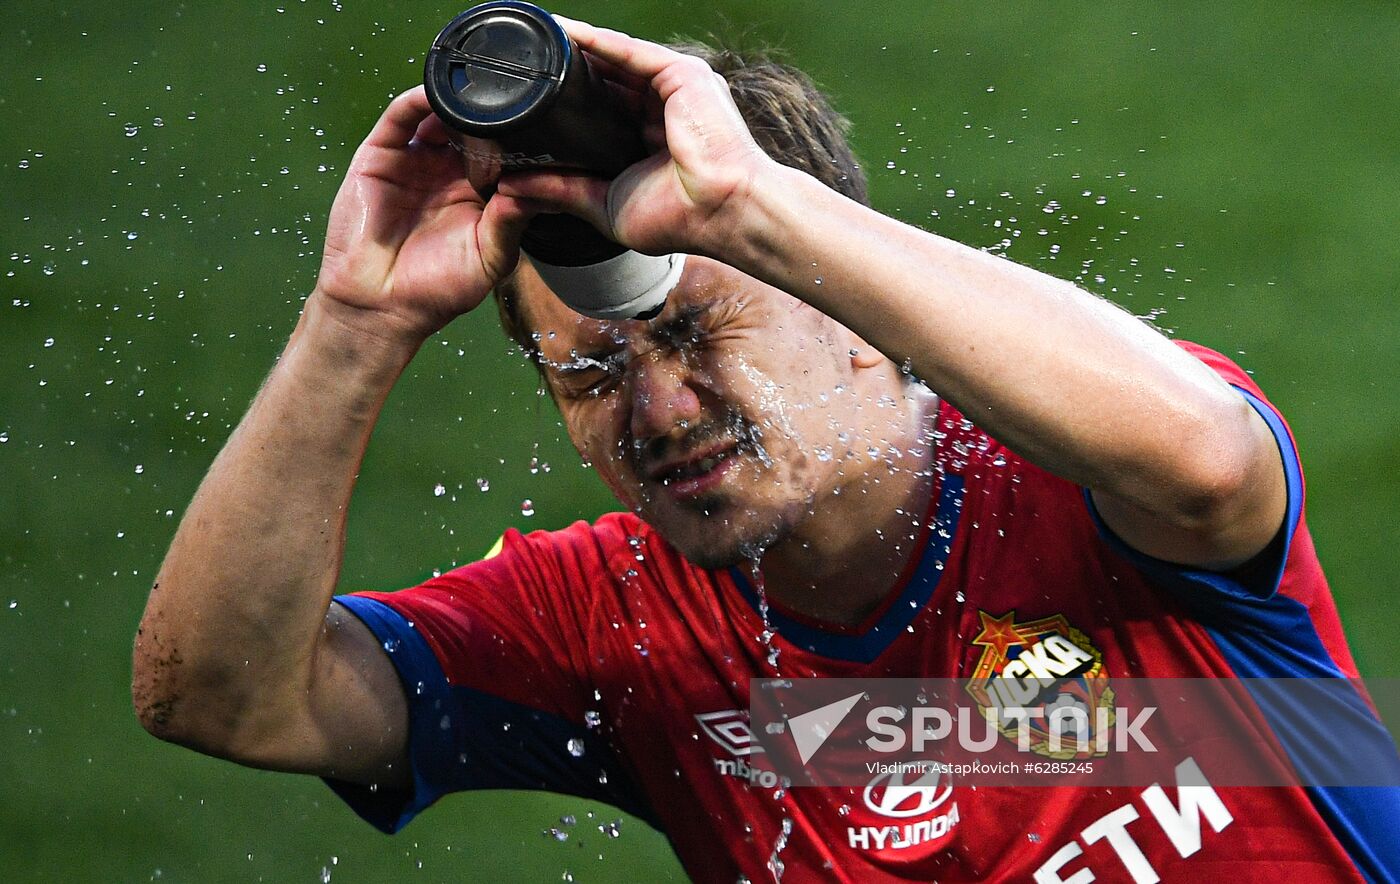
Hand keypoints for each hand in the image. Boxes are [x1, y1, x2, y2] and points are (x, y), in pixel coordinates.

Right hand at [313, 87, 539, 339]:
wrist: (380, 305)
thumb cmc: (437, 289)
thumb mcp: (490, 259)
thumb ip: (512, 223)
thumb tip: (532, 189)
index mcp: (480, 193)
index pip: (504, 153)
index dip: (520, 139)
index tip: (541, 128)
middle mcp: (448, 171)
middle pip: (473, 126)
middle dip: (491, 115)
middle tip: (511, 108)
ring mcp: (415, 160)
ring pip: (439, 115)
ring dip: (458, 102)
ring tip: (477, 97)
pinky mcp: (382, 155)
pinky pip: (401, 117)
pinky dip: (418, 99)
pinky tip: (439, 95)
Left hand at [496, 18, 775, 259]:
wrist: (723, 210)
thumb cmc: (681, 219)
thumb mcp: (604, 205)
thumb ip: (560, 190)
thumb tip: (508, 188)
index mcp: (648, 141)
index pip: (598, 112)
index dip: (563, 104)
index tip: (523, 98)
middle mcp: (661, 109)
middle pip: (604, 81)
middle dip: (564, 72)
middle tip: (519, 62)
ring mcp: (673, 89)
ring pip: (614, 60)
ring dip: (574, 48)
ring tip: (533, 38)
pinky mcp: (682, 74)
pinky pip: (629, 51)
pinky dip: (596, 40)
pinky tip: (563, 31)